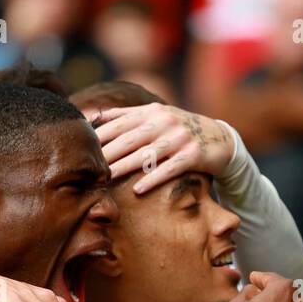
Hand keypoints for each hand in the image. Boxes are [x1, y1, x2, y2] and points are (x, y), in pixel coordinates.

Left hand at [91, 103, 234, 193]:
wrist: (220, 138)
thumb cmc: (180, 130)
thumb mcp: (156, 115)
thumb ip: (127, 115)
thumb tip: (94, 115)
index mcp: (152, 112)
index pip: (121, 122)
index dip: (101, 135)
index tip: (82, 148)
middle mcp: (165, 122)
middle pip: (131, 138)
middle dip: (109, 152)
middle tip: (89, 167)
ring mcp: (180, 138)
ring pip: (148, 154)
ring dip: (125, 166)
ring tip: (107, 177)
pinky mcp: (193, 155)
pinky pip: (170, 169)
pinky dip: (153, 179)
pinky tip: (138, 189)